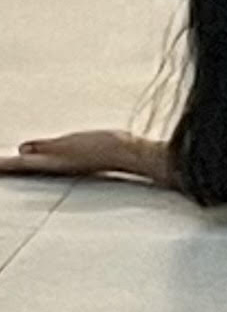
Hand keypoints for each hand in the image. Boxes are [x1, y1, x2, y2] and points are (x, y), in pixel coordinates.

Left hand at [0, 131, 148, 180]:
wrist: (128, 153)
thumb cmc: (102, 146)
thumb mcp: (71, 143)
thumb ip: (45, 147)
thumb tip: (21, 149)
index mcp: (52, 163)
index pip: (19, 166)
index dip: (3, 167)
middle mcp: (55, 167)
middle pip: (23, 169)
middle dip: (8, 167)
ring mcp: (65, 164)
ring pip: (33, 166)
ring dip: (18, 165)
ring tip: (7, 163)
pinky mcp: (74, 159)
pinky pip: (46, 162)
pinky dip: (35, 160)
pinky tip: (35, 156)